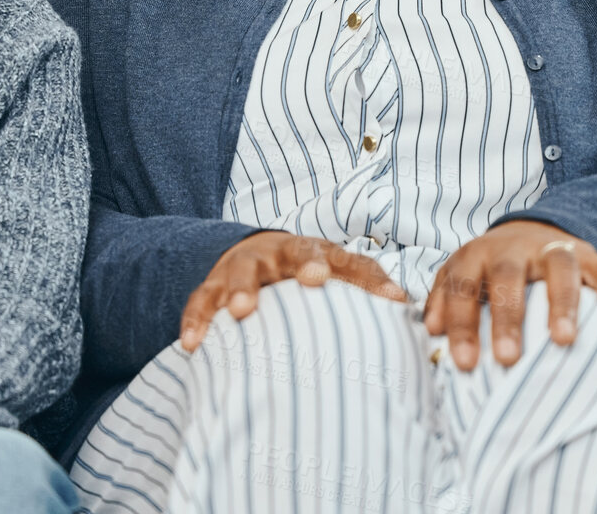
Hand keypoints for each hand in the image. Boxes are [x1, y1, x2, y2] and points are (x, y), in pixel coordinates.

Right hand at [180, 231, 406, 350]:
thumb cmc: (308, 271)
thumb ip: (367, 282)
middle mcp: (275, 255)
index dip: (323, 263)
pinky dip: (196, 321)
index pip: (321, 253)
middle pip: (280, 257)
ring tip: (240, 313)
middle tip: (298, 285)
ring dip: (237, 291)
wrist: (257, 255)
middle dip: (291, 268)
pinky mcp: (212, 288)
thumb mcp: (336, 269)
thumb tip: (404, 303)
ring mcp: (242, 269)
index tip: (321, 278)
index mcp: (309, 251)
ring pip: (236, 275)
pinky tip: (192, 344)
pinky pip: (200, 301)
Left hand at [422, 220, 596, 370]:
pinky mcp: (590, 255)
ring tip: (563, 341)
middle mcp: (515, 248)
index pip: (463, 286)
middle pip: (508, 276)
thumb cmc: (490, 272)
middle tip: (507, 358)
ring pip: (559, 269)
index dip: (462, 324)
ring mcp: (554, 248)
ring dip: (562, 304)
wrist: (533, 232)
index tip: (465, 363)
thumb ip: (445, 302)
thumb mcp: (463, 278)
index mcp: (477, 255)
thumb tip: (431, 333)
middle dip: (507, 317)